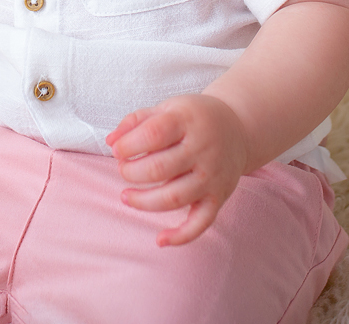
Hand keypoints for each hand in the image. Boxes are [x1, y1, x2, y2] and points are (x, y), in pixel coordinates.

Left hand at [106, 94, 248, 246]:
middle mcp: (203, 148)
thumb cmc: (192, 118)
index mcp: (187, 120)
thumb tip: (110, 141)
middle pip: (160, 168)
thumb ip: (136, 121)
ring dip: (144, 202)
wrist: (238, 129)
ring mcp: (212, 175)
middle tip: (124, 169)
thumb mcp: (166, 108)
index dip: (128, 145)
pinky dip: (181, 236)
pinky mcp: (218, 197)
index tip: (117, 150)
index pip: (153, 134)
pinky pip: (201, 222)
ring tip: (126, 196)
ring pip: (174, 198)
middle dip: (132, 173)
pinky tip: (160, 239)